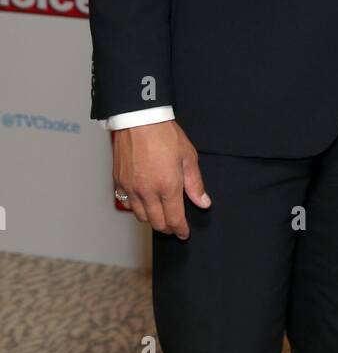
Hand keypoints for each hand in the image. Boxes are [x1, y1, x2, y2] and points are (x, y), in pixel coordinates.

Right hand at [112, 121, 209, 238]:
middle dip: (167, 228)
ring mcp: (131, 188)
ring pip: (141, 217)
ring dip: (152, 219)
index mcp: (168, 186)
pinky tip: (145, 201)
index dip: (180, 230)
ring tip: (161, 213)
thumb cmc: (164, 134)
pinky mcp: (119, 182)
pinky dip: (137, 208)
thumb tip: (203, 203)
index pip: (174, 219)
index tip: (184, 233)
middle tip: (174, 225)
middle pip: (157, 223)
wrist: (139, 119)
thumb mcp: (188, 157)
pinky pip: (128, 204)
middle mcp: (147, 191)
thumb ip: (195, 184)